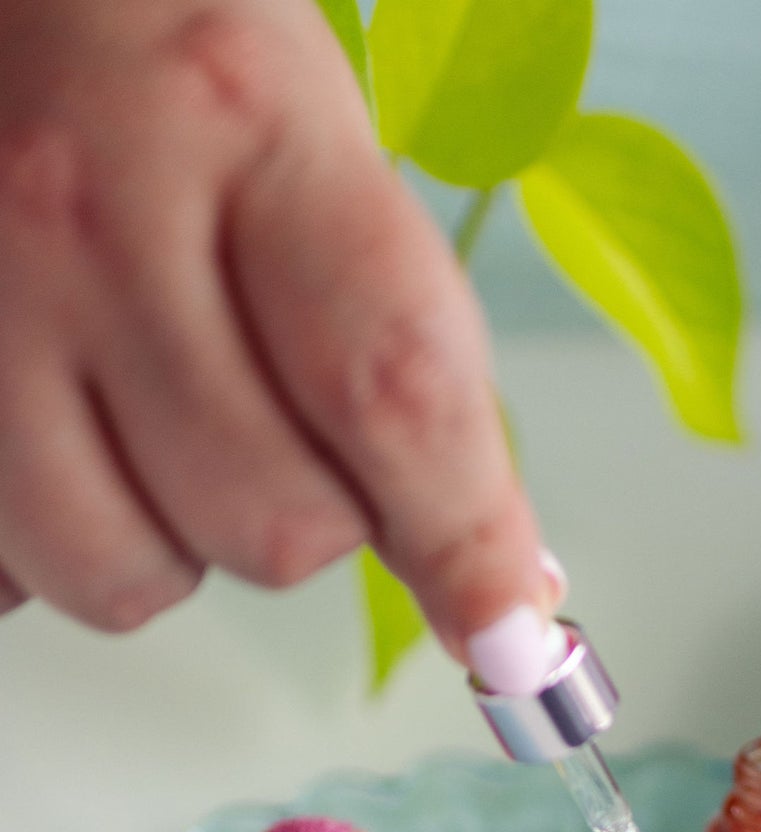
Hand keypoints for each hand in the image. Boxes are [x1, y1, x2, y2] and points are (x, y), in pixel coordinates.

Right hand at [0, 0, 547, 657]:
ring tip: (174, 428)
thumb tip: (501, 585)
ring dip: (186, 544)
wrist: (5, 9)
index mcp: (247, 129)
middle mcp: (94, 218)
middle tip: (294, 428)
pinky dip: (78, 544)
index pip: (391, 390)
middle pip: (274, 524)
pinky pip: (23, 573)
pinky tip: (87, 445)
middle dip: (322, 521)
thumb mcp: (329, 161)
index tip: (507, 636)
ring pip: (135, 577)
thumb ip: (413, 364)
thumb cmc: (184, 83)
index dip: (465, 541)